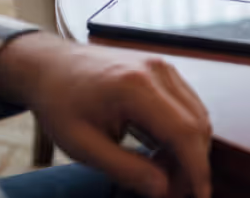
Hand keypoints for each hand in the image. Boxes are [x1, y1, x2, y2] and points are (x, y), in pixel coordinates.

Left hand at [0, 32, 211, 197]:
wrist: (50, 65)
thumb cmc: (60, 104)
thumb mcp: (83, 146)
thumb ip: (126, 169)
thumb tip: (164, 191)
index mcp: (136, 87)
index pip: (184, 132)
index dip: (196, 168)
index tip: (199, 197)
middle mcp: (158, 71)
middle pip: (197, 124)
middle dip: (193, 163)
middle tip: (173, 192)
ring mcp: (164, 66)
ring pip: (197, 114)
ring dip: (190, 148)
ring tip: (164, 174)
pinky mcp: (164, 69)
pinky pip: (188, 104)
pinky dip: (183, 131)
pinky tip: (162, 150)